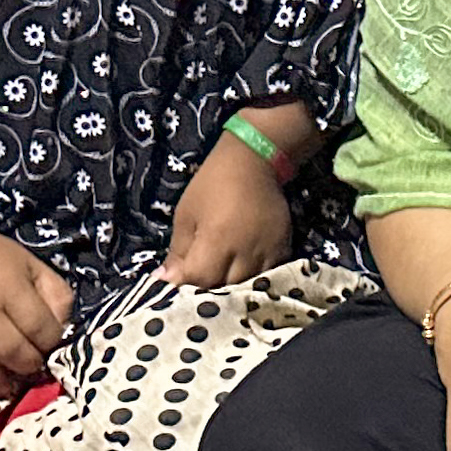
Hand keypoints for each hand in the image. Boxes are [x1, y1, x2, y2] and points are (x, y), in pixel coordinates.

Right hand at [0, 212, 72, 402]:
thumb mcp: (31, 265)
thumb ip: (54, 293)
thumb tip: (62, 327)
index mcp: (12, 288)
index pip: (39, 327)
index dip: (50, 344)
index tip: (50, 348)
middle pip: (11, 352)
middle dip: (27, 368)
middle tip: (30, 370)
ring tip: (8, 388)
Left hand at [163, 131, 292, 288]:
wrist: (254, 161)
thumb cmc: (211, 185)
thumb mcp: (186, 215)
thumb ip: (178, 251)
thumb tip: (166, 279)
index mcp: (217, 240)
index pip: (198, 279)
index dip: (183, 285)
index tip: (174, 283)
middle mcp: (244, 250)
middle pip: (224, 288)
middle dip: (206, 289)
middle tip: (196, 283)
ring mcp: (267, 251)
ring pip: (248, 286)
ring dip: (231, 288)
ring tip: (219, 280)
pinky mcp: (283, 248)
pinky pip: (269, 275)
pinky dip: (254, 279)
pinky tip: (242, 271)